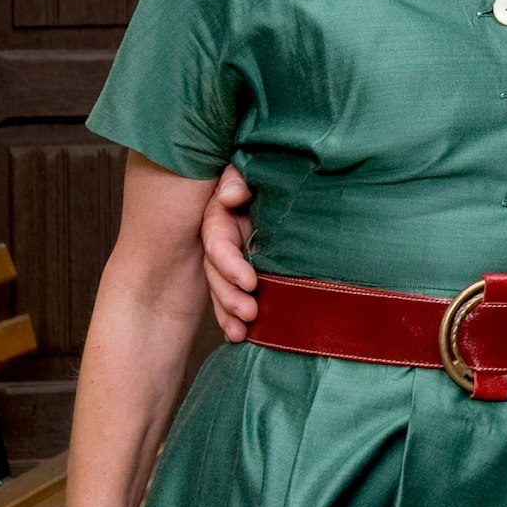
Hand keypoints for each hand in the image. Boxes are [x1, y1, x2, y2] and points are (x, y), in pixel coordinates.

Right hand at [201, 165, 257, 339]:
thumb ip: (237, 181)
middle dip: (229, 295)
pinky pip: (236, 292)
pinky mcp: (246, 266)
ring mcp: (234, 253)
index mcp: (222, 215)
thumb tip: (231, 198)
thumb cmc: (267, 173)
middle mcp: (224, 236)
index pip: (218, 242)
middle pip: (217, 270)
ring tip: (242, 332)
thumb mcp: (246, 172)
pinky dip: (234, 315)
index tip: (250, 283)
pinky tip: (240, 334)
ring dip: (229, 311)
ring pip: (223, 286)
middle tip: (249, 313)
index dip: (229, 264)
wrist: (289, 177)